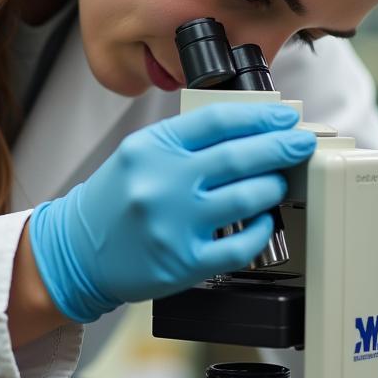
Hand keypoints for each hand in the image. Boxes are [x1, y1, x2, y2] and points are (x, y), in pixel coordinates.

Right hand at [27, 102, 315, 322]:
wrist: (76, 251)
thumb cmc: (114, 201)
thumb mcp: (140, 154)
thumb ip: (186, 142)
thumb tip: (250, 131)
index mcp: (152, 147)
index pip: (217, 121)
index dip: (260, 116)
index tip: (285, 116)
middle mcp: (162, 183)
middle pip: (238, 157)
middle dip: (280, 146)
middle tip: (301, 142)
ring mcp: (174, 224)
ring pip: (246, 198)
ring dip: (273, 186)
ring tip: (280, 181)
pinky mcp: (184, 261)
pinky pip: (240, 243)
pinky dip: (261, 228)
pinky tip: (264, 219)